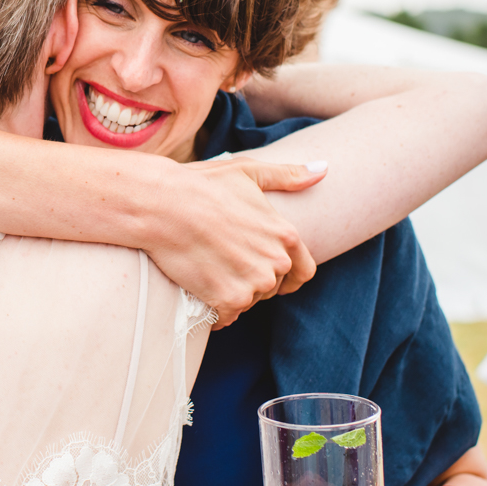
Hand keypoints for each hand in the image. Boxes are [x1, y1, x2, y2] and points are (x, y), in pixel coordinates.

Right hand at [140, 158, 323, 326]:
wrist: (163, 205)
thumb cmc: (202, 186)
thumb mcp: (248, 172)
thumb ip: (289, 175)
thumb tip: (323, 169)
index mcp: (285, 235)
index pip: (304, 272)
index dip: (288, 277)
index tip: (271, 278)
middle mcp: (276, 262)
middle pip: (271, 287)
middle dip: (251, 280)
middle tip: (223, 263)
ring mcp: (253, 284)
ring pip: (248, 301)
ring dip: (231, 294)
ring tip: (208, 271)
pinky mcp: (228, 300)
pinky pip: (227, 316)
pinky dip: (215, 310)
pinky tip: (199, 290)